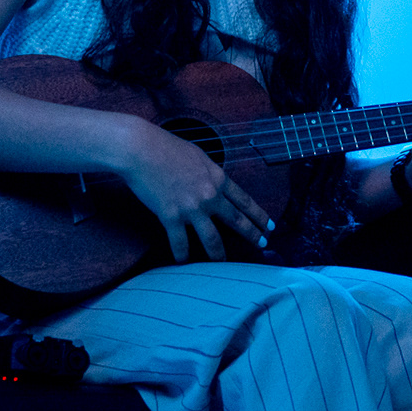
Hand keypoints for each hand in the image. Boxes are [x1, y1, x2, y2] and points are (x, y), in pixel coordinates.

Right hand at [120, 121, 274, 262]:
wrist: (141, 149)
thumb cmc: (167, 147)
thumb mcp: (199, 156)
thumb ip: (210, 173)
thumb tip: (216, 184)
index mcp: (218, 178)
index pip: (244, 201)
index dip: (259, 215)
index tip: (270, 225)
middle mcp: (209, 196)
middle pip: (236, 221)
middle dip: (252, 235)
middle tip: (262, 245)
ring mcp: (191, 208)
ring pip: (212, 239)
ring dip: (219, 254)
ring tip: (223, 263)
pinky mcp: (171, 217)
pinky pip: (180, 243)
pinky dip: (182, 255)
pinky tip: (183, 262)